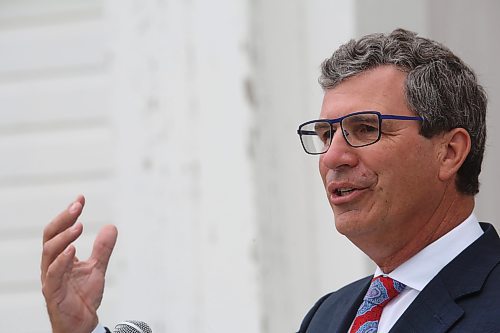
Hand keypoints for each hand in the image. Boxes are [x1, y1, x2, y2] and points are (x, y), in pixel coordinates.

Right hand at [41, 195, 117, 332]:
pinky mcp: (53, 293)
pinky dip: (62, 261)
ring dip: (64, 238)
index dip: (68, 214)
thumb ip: (103, 248)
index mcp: (59, 257)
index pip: (59, 231)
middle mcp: (51, 265)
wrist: (83, 323)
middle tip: (77, 206)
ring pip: (49, 253)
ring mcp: (50, 279)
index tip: (80, 198)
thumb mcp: (97, 267)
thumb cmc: (83, 296)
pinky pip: (53, 275)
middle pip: (50, 237)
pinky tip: (72, 250)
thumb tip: (111, 226)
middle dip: (63, 220)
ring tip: (78, 226)